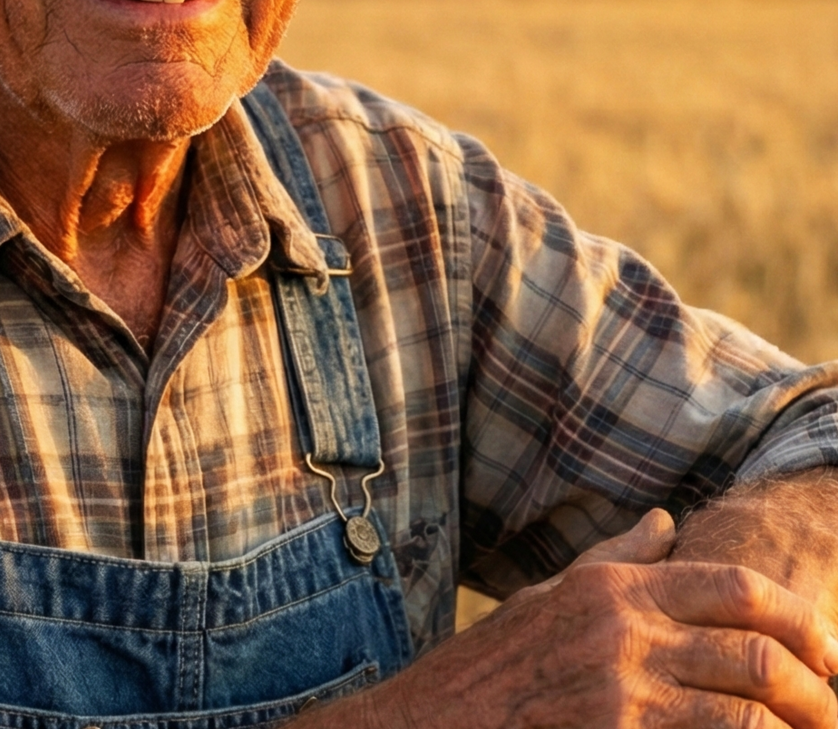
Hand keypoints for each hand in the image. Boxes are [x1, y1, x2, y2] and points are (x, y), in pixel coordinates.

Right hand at [304, 510, 837, 728]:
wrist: (431, 723)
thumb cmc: (489, 668)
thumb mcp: (548, 597)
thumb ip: (616, 558)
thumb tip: (668, 520)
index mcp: (612, 587)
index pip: (735, 588)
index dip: (801, 620)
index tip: (829, 651)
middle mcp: (623, 630)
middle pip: (757, 649)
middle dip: (819, 686)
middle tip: (835, 705)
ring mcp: (623, 690)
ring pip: (750, 707)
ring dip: (798, 727)